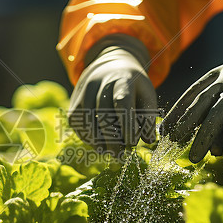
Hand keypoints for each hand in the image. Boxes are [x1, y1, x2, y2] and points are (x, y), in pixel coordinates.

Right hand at [68, 35, 157, 152]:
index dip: (126, 124)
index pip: (122, 102)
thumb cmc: (132, 87)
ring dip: (99, 142)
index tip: (132, 142)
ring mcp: (83, 93)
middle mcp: (99, 83)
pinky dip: (89, 138)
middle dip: (112, 139)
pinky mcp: (74, 104)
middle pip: (103, 115)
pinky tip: (100, 144)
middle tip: (121, 156)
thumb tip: (149, 140)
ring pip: (87, 122)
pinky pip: (79, 126)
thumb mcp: (146, 95)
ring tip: (111, 152)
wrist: (109, 67)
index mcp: (122, 79)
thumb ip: (148, 117)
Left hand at [160, 32, 222, 162]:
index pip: (191, 94)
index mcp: (218, 75)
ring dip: (204, 137)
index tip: (164, 131)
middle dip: (184, 125)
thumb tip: (213, 149)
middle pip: (199, 104)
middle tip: (173, 144)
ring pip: (218, 113)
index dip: (176, 113)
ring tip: (194, 158)